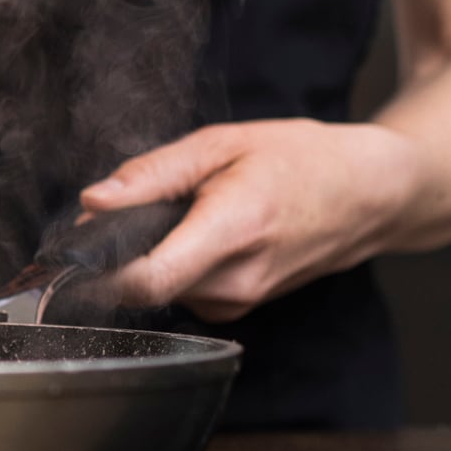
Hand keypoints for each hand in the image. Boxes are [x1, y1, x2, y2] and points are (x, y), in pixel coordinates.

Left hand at [79, 119, 425, 321]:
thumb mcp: (223, 144)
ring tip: (188, 213)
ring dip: (155, 254)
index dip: (100, 271)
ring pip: (164, 288)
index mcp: (233, 229)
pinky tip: (204, 233)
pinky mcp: (242, 307)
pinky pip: (186, 290)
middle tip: (141, 205)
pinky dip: (179, 263)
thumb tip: (93, 200)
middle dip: (126, 248)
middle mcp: (238, 279)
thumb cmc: (304, 160)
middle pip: (145, 283)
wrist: (373, 195)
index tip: (76, 249)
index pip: (148, 280)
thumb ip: (153, 174)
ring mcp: (243, 300)